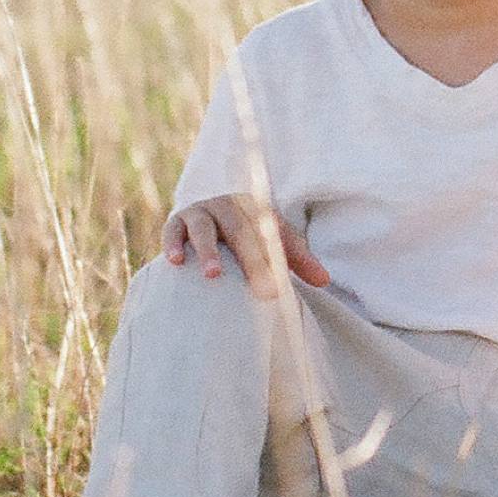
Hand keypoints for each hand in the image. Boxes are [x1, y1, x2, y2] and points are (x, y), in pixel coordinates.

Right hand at [161, 194, 330, 288]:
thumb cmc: (248, 237)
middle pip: (240, 230)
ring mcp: (201, 211)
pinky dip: (173, 243)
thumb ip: (298, 259)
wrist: (210, 221)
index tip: (278, 290)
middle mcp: (227, 205)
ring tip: (214, 275)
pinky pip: (173, 230)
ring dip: (209, 250)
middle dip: (251, 262)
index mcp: (254, 207)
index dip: (275, 258)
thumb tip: (324, 280)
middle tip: (262, 292)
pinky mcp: (177, 222)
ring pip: (205, 228)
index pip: (268, 230)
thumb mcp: (274, 244)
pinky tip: (176, 261)